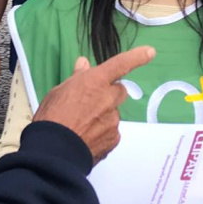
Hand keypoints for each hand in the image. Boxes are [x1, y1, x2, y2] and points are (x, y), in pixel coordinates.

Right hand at [33, 46, 155, 164]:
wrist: (54, 151)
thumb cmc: (52, 117)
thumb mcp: (58, 92)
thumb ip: (77, 78)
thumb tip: (84, 64)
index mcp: (95, 82)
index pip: (120, 64)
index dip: (137, 57)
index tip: (150, 52)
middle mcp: (108, 98)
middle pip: (119, 90)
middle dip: (109, 94)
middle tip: (91, 103)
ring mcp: (113, 120)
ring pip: (113, 113)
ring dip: (103, 115)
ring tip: (83, 125)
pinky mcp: (114, 138)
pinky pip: (111, 131)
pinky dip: (102, 132)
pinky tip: (87, 137)